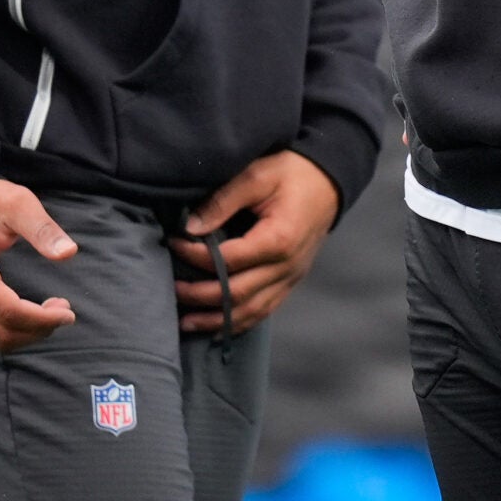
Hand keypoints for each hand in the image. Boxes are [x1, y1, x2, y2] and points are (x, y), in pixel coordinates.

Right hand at [0, 179, 79, 352]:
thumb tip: (68, 253)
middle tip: (65, 310)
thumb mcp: (16, 202)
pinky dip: (15, 334)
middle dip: (39, 329)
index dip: (42, 319)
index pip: (8, 312)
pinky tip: (34, 316)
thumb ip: (42, 228)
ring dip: (28, 334)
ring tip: (52, 311)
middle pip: (2, 333)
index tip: (68, 311)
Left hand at [168, 149, 340, 337]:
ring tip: (185, 322)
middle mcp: (287, 266)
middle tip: (171, 289)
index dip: (196, 256)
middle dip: (200, 295)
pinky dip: (239, 321)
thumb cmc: (293, 174)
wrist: (329, 182)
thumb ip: (223, 201)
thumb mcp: (257, 174)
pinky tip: (216, 326)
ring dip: (216, 319)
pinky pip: (264, 310)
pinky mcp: (291, 282)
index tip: (174, 244)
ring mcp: (291, 278)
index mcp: (279, 240)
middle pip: (237, 293)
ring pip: (250, 310)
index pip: (229, 260)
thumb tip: (190, 228)